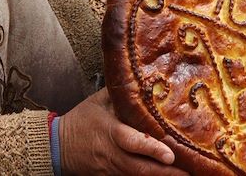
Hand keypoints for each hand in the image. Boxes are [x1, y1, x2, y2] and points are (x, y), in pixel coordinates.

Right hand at [59, 88, 188, 175]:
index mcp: (110, 131)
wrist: (57, 146)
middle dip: (166, 172)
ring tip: (185, 175)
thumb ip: (122, 94)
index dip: (151, 149)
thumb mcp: (98, 101)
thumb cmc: (82, 120)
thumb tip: (146, 79)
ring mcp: (112, 169)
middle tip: (189, 172)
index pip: (133, 142)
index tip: (170, 154)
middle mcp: (113, 154)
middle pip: (140, 168)